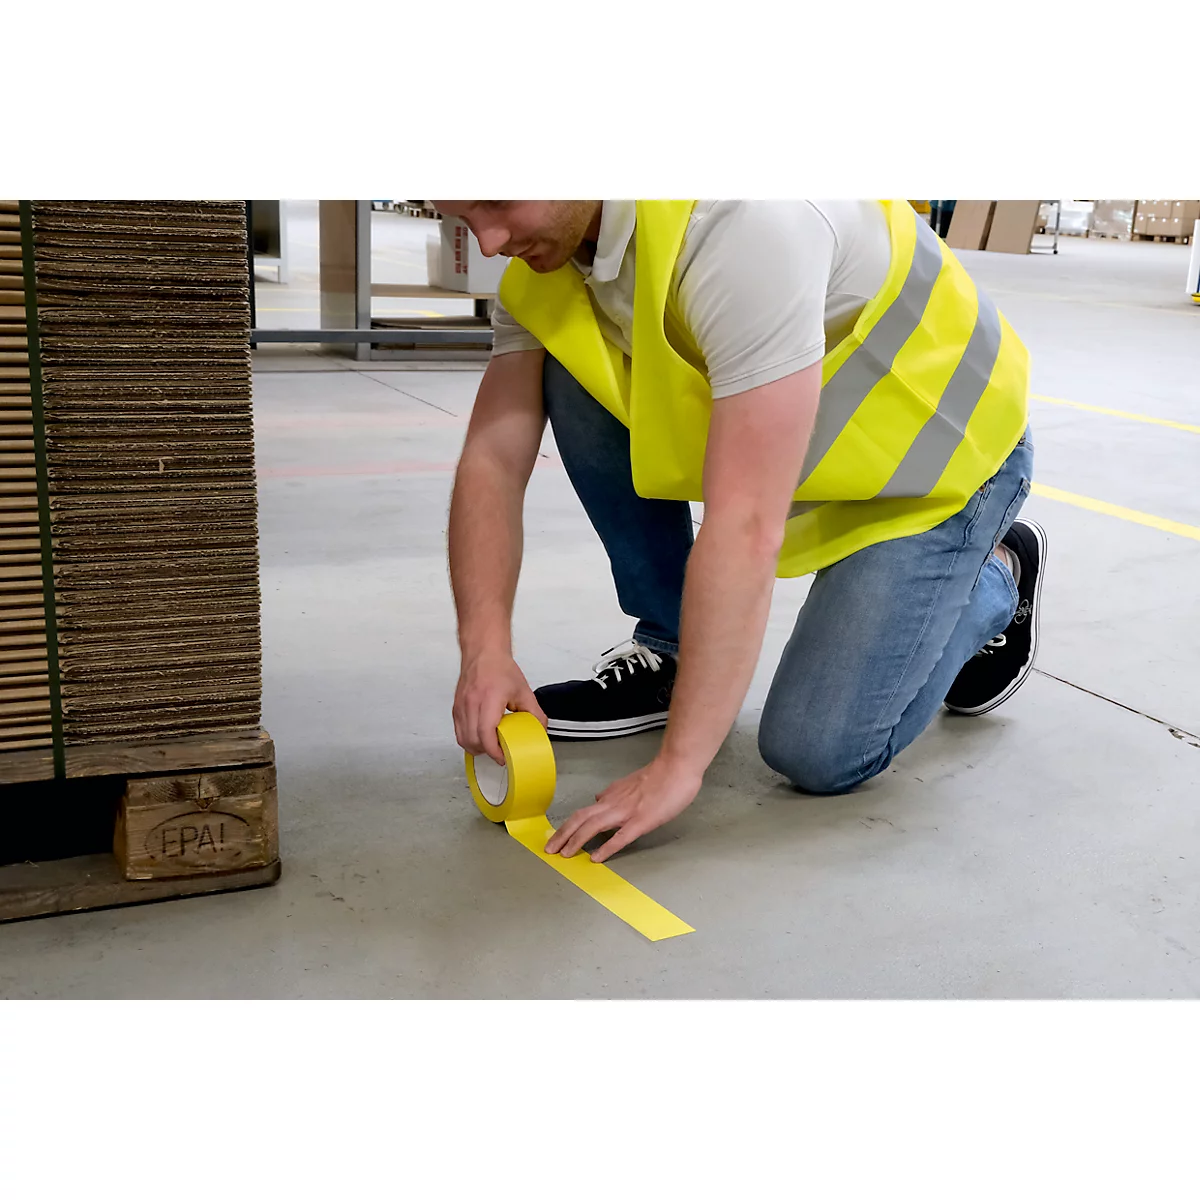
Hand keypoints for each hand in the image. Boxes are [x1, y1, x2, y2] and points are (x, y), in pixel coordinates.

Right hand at [454, 651, 545, 764]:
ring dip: (476, 748)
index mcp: (489, 698)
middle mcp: (472, 703)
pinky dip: (469, 739)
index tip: (503, 756)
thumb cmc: (499, 668)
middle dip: (486, 751)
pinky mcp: (456, 708)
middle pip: (472, 740)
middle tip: (499, 751)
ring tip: (490, 745)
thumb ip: (534, 712)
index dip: (494, 750)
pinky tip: (480, 737)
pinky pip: (459, 732)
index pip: (485, 733)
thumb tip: (540, 729)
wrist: (483, 652)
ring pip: (463, 739)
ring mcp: (461, 706)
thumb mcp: (523, 691)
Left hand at [545, 755, 702, 862]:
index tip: (559, 838)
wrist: (677, 767)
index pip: (583, 812)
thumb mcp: (630, 783)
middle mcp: (613, 804)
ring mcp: (626, 813)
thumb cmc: (660, 776)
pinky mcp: (641, 821)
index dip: (568, 826)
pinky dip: (605, 848)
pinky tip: (596, 858)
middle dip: (562, 835)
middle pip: (580, 818)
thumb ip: (614, 792)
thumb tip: (599, 798)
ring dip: (575, 841)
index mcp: (612, 796)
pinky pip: (620, 837)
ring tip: (564, 855)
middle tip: (549, 850)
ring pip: (593, 826)